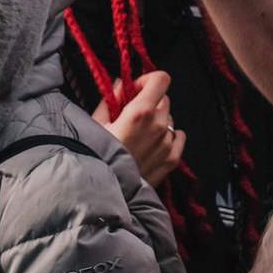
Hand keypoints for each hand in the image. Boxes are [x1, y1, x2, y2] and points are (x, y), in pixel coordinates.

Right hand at [94, 69, 185, 185]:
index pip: (161, 79)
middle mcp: (159, 125)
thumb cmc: (94, 157)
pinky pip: (178, 136)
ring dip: (157, 122)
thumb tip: (121, 82)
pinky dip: (168, 138)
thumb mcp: (95, 124)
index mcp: (140, 112)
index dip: (147, 81)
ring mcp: (168, 143)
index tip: (135, 90)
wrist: (103, 193)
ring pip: (170, 119)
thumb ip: (111, 98)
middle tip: (131, 117)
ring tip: (137, 138)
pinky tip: (150, 147)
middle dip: (149, 103)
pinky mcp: (173, 159)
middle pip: (164, 99)